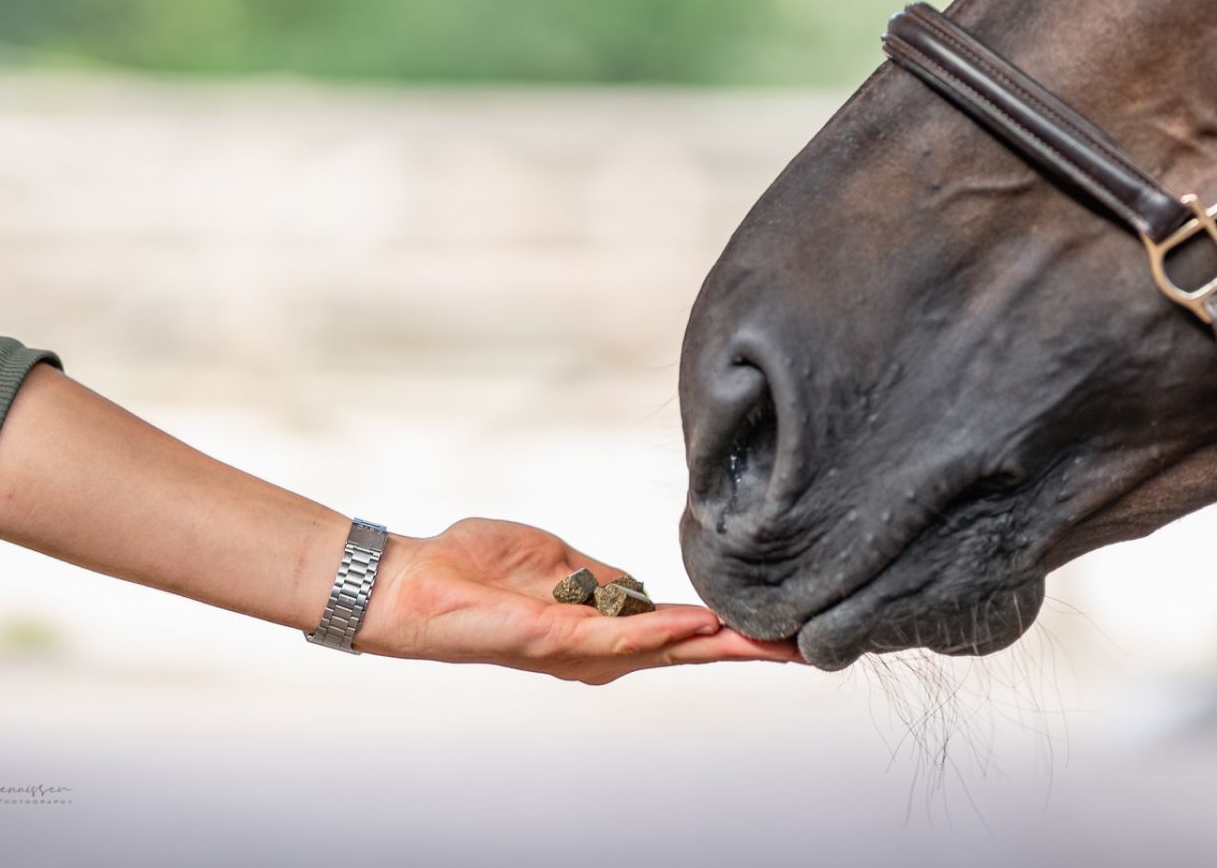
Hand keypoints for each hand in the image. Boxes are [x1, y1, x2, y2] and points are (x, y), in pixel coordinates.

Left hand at [354, 517, 802, 683]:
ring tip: (771, 641)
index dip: (726, 632)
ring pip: (664, 651)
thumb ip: (600, 577)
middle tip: (803, 649)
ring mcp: (578, 650)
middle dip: (744, 650)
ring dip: (719, 645)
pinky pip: (618, 636)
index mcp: (599, 629)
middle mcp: (595, 650)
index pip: (676, 632)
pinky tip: (700, 623)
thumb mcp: (554, 564)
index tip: (779, 630)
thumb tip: (641, 586)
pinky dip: (663, 630)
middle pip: (685, 652)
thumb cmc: (472, 571)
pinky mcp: (554, 640)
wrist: (413, 585)